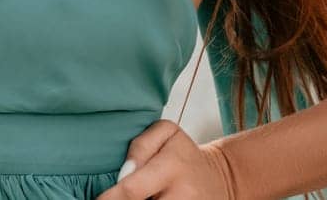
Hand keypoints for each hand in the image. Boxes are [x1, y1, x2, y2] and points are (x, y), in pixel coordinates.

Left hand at [94, 119, 235, 199]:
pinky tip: (146, 199)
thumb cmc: (182, 153)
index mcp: (172, 166)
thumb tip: (123, 174)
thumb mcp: (166, 133)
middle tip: (111, 198)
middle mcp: (181, 194)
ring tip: (133, 196)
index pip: (131, 190)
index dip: (109, 199)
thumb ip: (140, 146)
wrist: (217, 178)